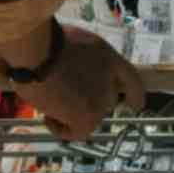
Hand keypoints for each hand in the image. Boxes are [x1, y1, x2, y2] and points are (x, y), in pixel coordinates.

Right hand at [12, 25, 143, 140]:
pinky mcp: (87, 116)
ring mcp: (100, 99)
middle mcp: (110, 81)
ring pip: (87, 113)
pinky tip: (47, 119)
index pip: (130, 80)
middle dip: (88, 99)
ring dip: (70, 110)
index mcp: (109, 59)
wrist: (37, 53)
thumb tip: (70, 69)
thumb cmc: (47, 42)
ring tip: (47, 102)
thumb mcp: (71, 41)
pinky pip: (77, 131)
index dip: (134, 93)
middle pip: (106, 98)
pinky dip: (61, 128)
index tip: (136, 105)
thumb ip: (81, 57)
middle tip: (63, 94)